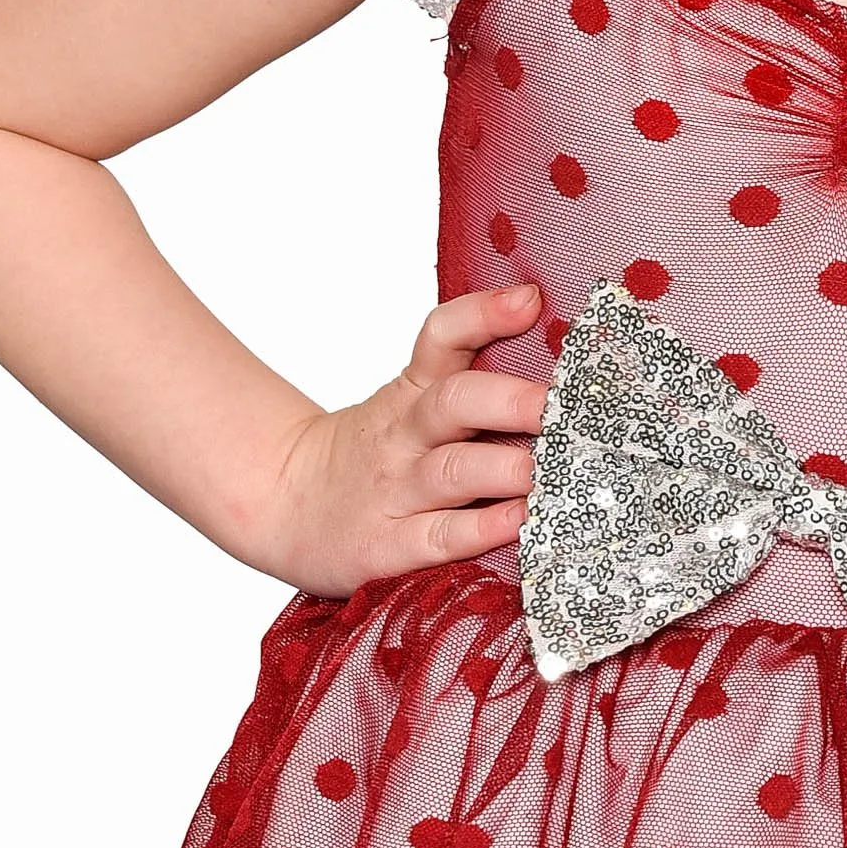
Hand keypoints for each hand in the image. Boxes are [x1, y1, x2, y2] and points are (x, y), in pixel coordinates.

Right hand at [255, 282, 550, 598]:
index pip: (441, 337)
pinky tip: (518, 521)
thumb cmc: (373, 451)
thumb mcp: (408, 399)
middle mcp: (405, 436)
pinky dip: (482, 528)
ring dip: (506, 467)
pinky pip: (441, 536)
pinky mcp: (390, 547)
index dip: (483, 315)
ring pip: (453, 470)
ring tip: (551, 468)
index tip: (529, 300)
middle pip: (454, 403)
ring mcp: (397, 491)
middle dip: (512, 400)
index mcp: (411, 391)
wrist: (284, 501)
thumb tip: (548, 338)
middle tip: (562, 405)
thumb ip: (472, 378)